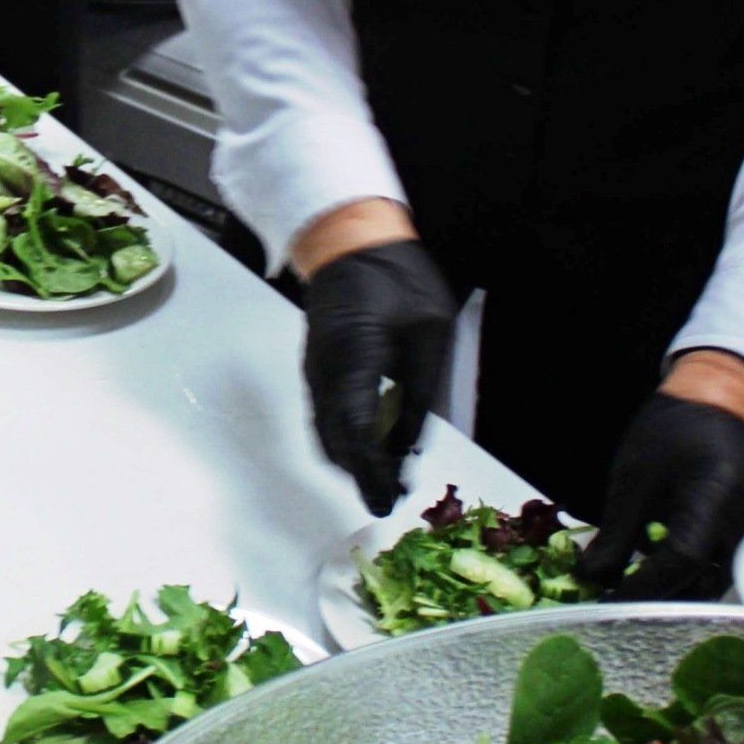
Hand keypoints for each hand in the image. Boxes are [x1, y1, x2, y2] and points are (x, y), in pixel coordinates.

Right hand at [296, 239, 456, 516]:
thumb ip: (422, 392)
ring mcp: (314, 371)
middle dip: (362, 475)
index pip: (358, 434)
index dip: (372, 474)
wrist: (348, 241)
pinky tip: (373, 446)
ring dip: (352, 461)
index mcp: (353, 359)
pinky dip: (345, 440)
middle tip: (394, 495)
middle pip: (334, 443)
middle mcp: (323, 372)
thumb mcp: (429, 332)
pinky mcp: (315, 369)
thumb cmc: (396, 277)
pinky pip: (324, 417)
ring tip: (388, 477)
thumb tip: (412, 446)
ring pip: (325, 434)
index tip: (387, 502)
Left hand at [576, 393, 743, 600]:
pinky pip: (716, 568)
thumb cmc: (671, 433)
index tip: (605, 600)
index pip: (682, 560)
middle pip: (702, 583)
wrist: (719, 404)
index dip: (643, 586)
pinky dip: (684, 576)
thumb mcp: (632, 477)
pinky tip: (651, 569)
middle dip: (656, 598)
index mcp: (715, 497)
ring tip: (626, 587)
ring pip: (711, 582)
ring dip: (671, 591)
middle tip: (611, 603)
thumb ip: (615, 533)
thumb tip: (589, 578)